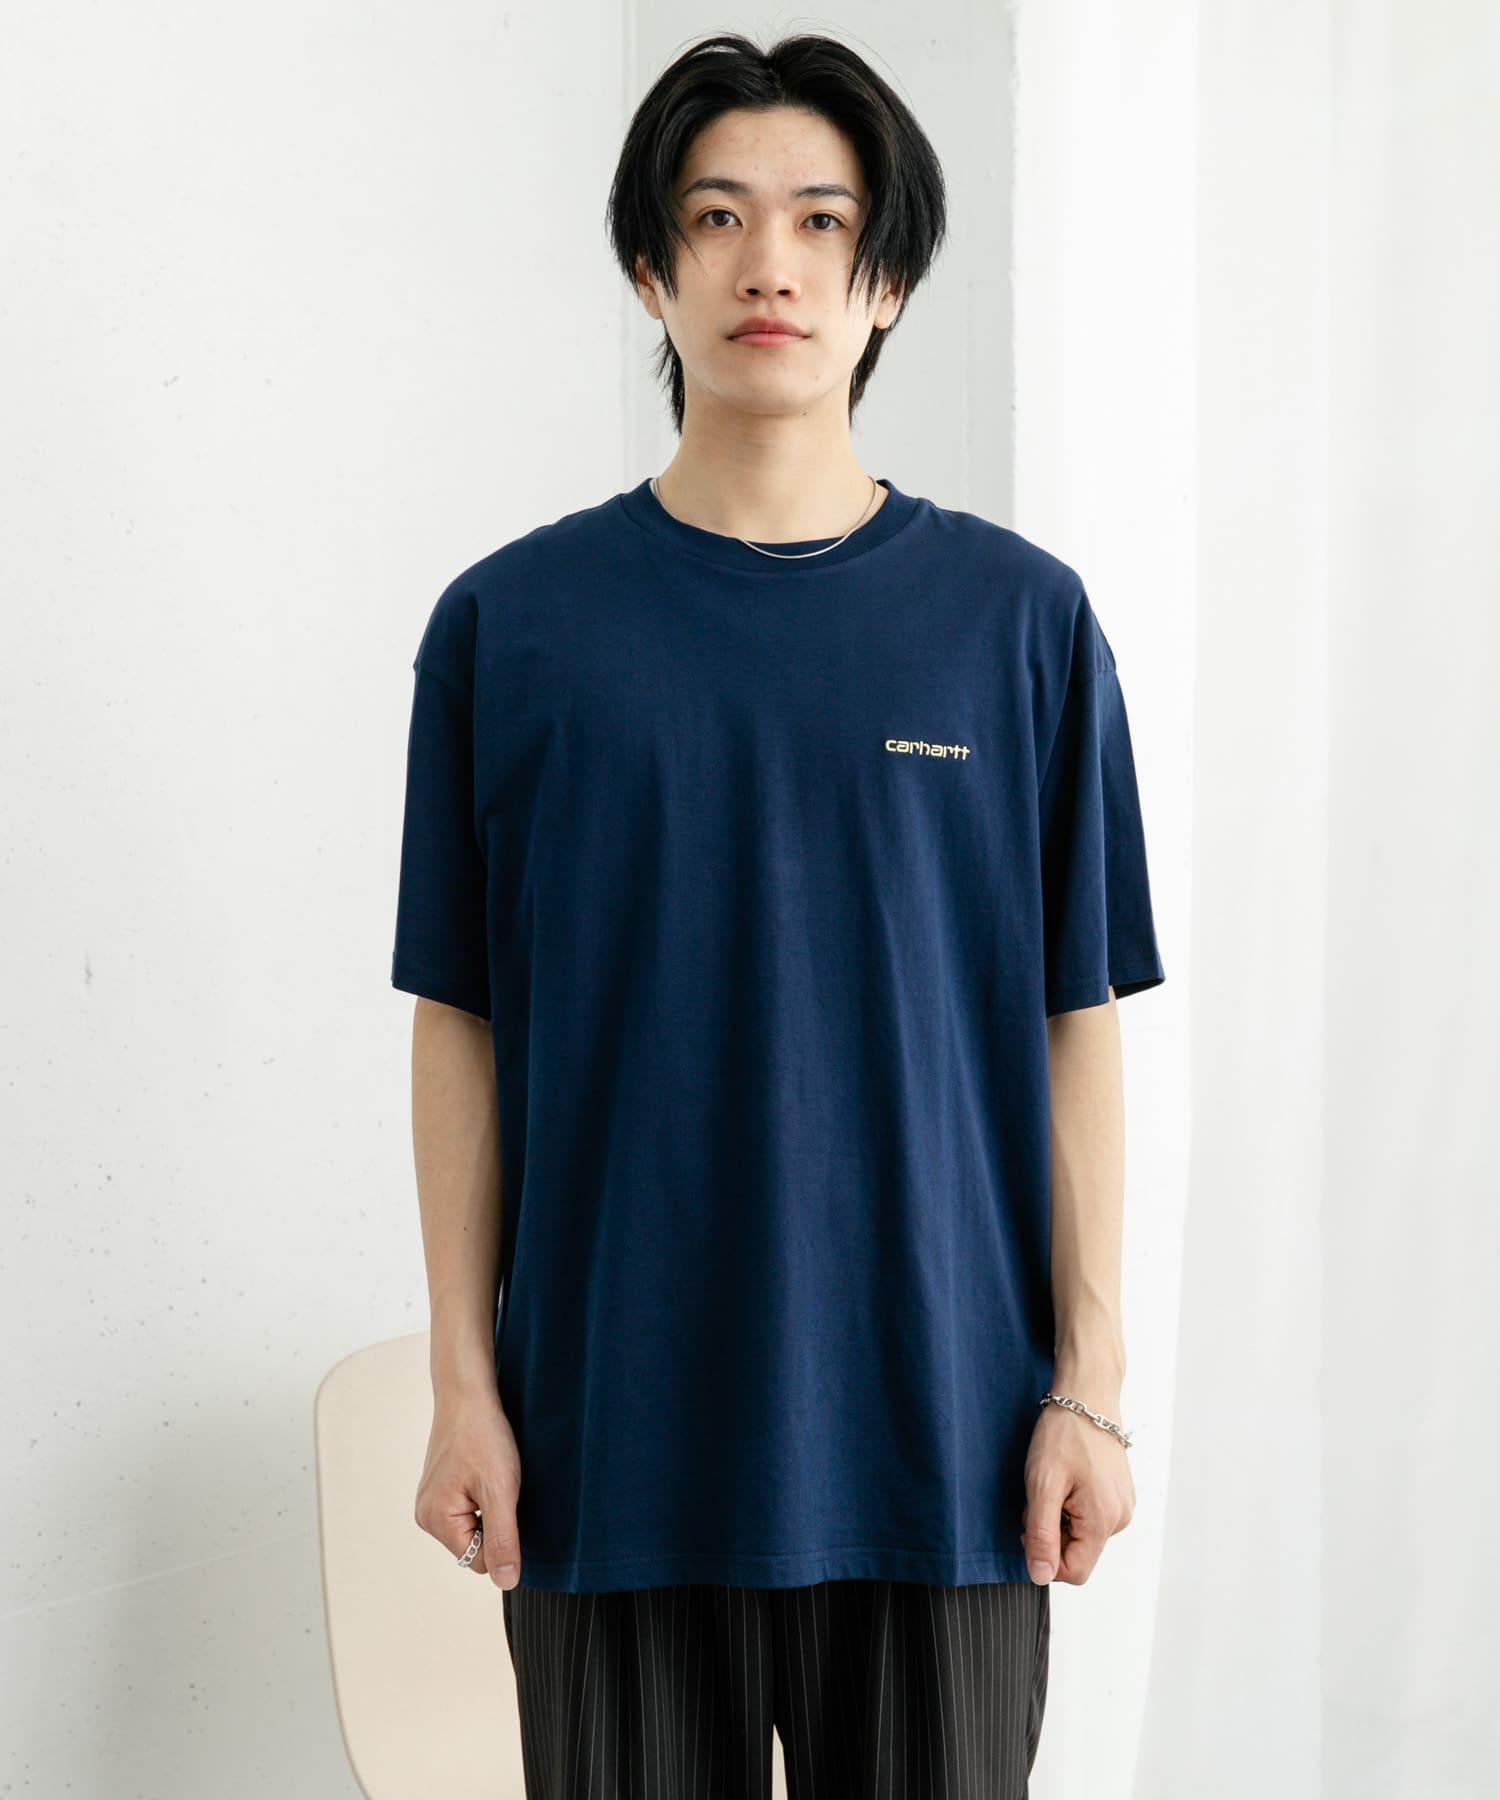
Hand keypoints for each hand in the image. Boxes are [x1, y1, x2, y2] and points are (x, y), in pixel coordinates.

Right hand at [414, 1385, 523, 1588]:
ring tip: (494, 1476)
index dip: (504, 1540)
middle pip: (474, 1546)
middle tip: (502, 1486)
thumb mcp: (501, 1491)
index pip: (480, 1562)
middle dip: (495, 1523)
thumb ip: (502, 1539)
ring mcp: (431, 1500)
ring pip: (473, 1526)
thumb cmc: (483, 1437)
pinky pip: (468, 1508)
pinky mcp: (440, 1487)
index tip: (509, 1505)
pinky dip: (483, 1496)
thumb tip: (506, 1582)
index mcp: (436, 1522)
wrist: (468, 1393)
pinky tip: (487, 1471)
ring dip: (491, 1508)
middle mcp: (426, 1515)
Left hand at [1019, 1400, 1134, 1584]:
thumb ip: (1042, 1535)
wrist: (1087, 1395)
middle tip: (1041, 1494)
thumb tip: (1040, 1577)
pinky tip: (1067, 1477)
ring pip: (1082, 1534)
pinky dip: (1072, 1505)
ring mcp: (1122, 1505)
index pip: (1074, 1572)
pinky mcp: (1119, 1494)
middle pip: (1078, 1553)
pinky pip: (1091, 1516)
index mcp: (1104, 1521)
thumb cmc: (1064, 1434)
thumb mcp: (1043, 1484)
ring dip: (1061, 1517)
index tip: (1030, 1523)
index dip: (1045, 1556)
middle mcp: (1120, 1519)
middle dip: (1052, 1532)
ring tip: (1055, 1481)